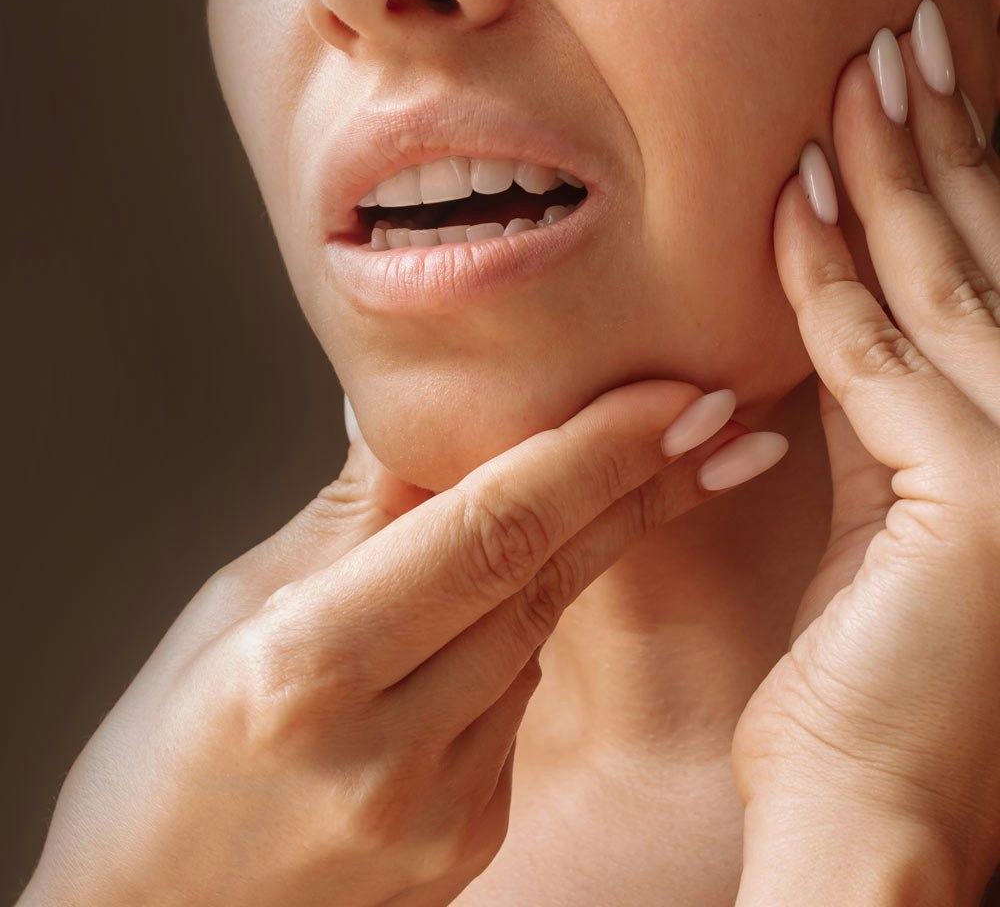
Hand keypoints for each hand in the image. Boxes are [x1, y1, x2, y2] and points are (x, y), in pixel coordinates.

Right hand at [20, 381, 772, 906]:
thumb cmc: (159, 765)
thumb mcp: (229, 612)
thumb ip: (343, 517)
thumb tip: (412, 420)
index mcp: (309, 668)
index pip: (492, 529)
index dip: (595, 451)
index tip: (675, 397)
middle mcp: (390, 750)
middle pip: (543, 578)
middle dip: (638, 487)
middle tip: (718, 421)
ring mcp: (440, 809)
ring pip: (533, 635)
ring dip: (568, 554)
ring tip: (588, 488)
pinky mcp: (467, 837)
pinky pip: (512, 700)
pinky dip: (513, 635)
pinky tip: (480, 615)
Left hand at [732, 0, 999, 902]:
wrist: (873, 816)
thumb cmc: (864, 689)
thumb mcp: (879, 527)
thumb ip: (875, 421)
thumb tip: (839, 323)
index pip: (979, 290)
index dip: (943, 190)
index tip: (902, 107)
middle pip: (986, 264)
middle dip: (938, 147)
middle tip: (896, 47)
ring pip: (946, 290)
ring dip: (893, 179)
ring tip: (857, 83)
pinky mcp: (980, 504)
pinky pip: (878, 361)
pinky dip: (832, 278)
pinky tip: (792, 201)